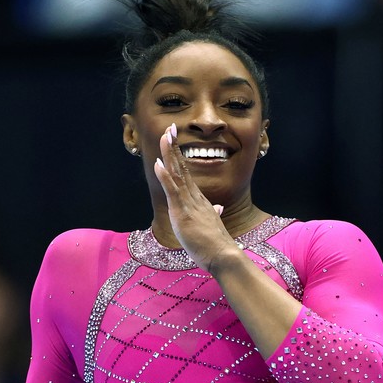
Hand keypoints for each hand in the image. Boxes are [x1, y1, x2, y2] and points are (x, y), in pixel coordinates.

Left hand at [153, 124, 240, 273]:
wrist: (222, 255)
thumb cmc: (215, 244)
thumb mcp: (211, 225)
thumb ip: (212, 214)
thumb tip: (217, 209)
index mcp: (198, 199)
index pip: (185, 172)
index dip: (178, 155)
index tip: (173, 138)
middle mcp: (194, 196)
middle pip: (181, 167)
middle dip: (174, 146)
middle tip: (170, 127)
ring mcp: (189, 203)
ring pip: (177, 173)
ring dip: (170, 154)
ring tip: (165, 136)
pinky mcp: (183, 212)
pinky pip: (173, 191)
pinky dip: (165, 176)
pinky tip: (159, 164)